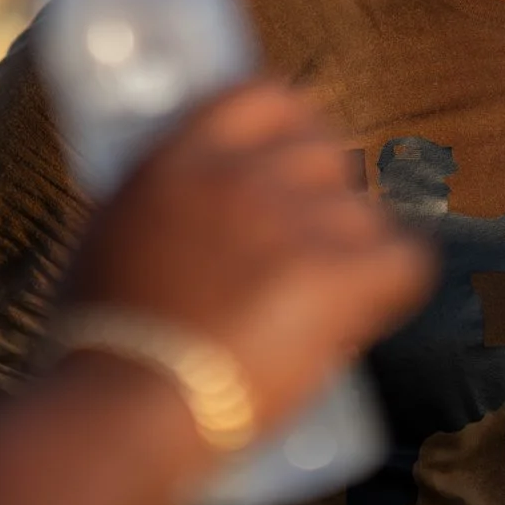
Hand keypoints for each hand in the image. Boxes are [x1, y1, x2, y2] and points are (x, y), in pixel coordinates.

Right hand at [64, 84, 429, 435]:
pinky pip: (405, 260)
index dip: (291, 126)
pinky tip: (368, 311)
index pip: (264, 95)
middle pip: (325, 150)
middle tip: (311, 245)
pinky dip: (392, 287)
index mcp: (177, 158)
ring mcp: (290, 222)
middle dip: (326, 193)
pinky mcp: (334, 276)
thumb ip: (156, 205)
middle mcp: (238, 175)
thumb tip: (190, 209)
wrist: (119, 409)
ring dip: (351, 250)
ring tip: (324, 301)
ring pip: (364, 212)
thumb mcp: (105, 240)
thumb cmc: (99, 346)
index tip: (292, 160)